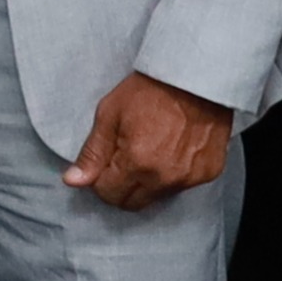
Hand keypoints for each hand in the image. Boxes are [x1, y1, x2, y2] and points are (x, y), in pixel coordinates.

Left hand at [60, 71, 231, 211]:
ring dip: (145, 182)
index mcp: (138, 163)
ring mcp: (189, 178)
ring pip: (155, 197)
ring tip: (148, 150)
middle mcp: (165, 178)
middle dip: (120, 186)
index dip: (100, 178)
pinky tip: (169, 151)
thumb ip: (92, 153)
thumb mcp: (109, 114)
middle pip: (131, 202)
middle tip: (122, 158)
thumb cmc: (151, 90)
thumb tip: (74, 180)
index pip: (108, 194)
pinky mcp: (207, 173)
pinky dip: (170, 176)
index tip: (104, 162)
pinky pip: (180, 187)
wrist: (195, 77)